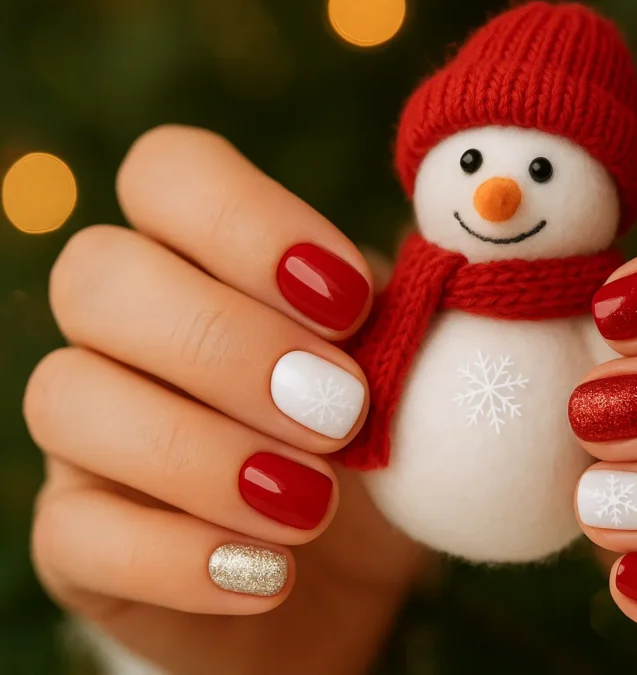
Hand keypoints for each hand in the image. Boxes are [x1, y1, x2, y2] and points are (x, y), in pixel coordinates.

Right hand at [24, 126, 421, 673]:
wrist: (345, 580)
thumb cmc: (382, 448)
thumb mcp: (415, 370)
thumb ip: (418, 314)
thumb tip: (455, 268)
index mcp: (202, 257)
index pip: (167, 172)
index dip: (246, 221)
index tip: (349, 301)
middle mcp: (123, 330)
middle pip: (97, 276)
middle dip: (226, 341)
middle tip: (341, 409)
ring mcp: (88, 434)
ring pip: (65, 398)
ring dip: (203, 451)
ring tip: (316, 504)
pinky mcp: (79, 539)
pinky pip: (74, 532)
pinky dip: (179, 556)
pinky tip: (271, 572)